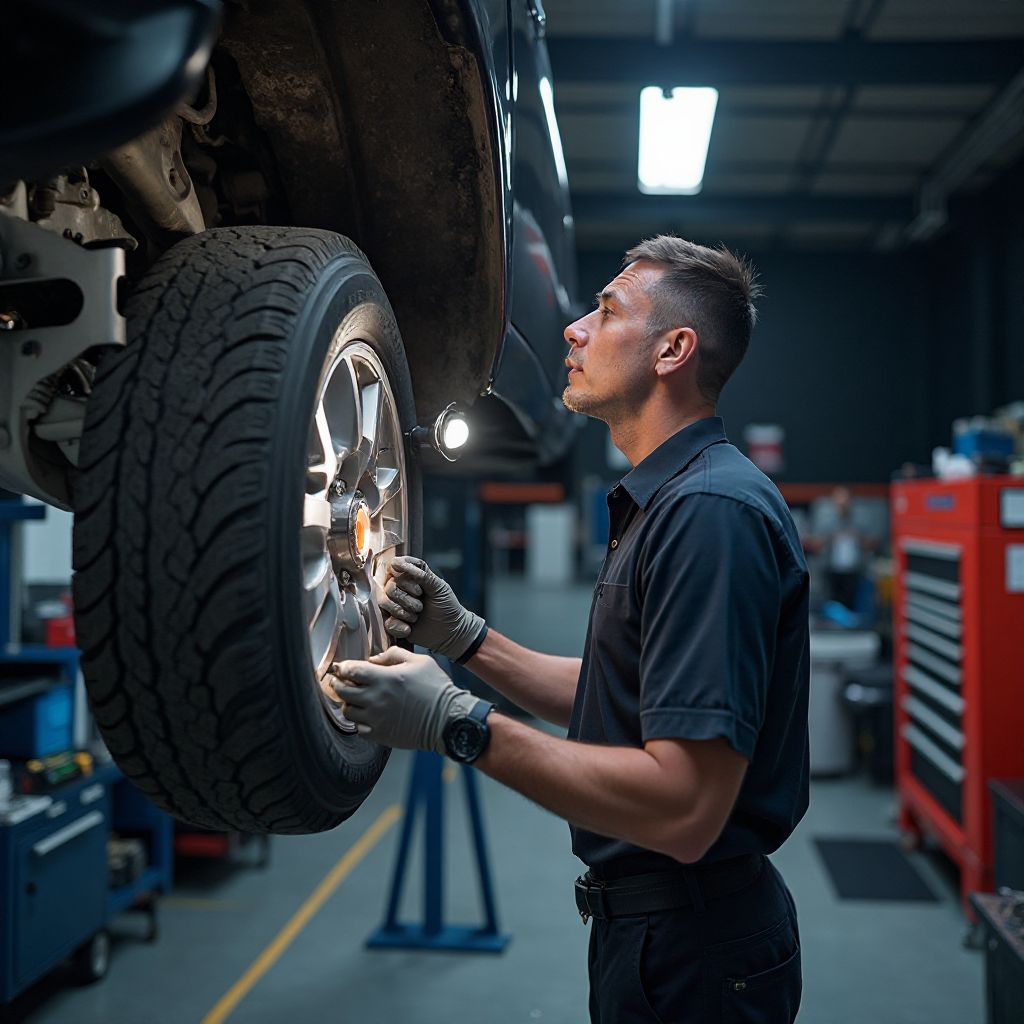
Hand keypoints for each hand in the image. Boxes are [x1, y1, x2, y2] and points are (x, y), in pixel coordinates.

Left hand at [330, 646, 480, 753]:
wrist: (447, 719)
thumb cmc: (436, 687)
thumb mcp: (419, 661)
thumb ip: (394, 654)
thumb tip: (374, 659)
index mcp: (384, 678)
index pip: (350, 671)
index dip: (343, 667)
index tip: (343, 667)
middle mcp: (376, 699)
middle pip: (342, 691)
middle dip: (339, 684)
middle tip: (342, 682)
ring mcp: (376, 719)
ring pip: (348, 711)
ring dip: (350, 703)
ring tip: (358, 699)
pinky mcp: (380, 735)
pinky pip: (359, 728)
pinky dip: (360, 721)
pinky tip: (369, 715)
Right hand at [380, 556, 485, 660]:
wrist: (451, 632)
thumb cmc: (447, 606)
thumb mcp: (439, 587)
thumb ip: (421, 574)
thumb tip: (397, 562)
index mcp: (410, 577)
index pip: (394, 568)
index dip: (404, 578)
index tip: (419, 589)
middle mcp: (400, 589)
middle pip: (389, 587)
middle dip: (406, 599)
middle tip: (421, 606)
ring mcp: (395, 606)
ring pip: (384, 602)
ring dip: (402, 611)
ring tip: (416, 616)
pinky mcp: (393, 624)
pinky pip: (387, 622)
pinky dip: (399, 626)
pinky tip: (409, 629)